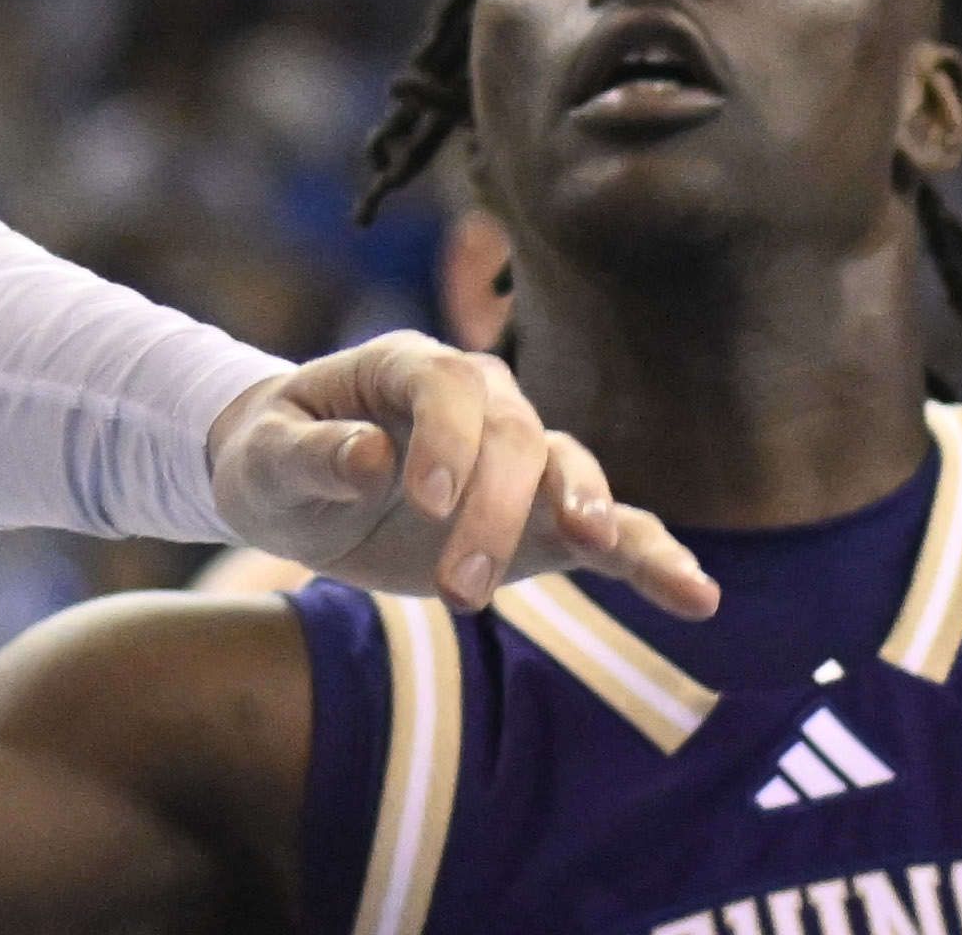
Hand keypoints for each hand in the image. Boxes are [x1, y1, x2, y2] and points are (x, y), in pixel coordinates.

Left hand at [209, 337, 716, 617]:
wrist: (294, 486)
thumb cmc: (272, 458)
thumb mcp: (264, 459)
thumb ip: (312, 454)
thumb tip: (370, 454)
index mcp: (407, 367)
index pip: (448, 387)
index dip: (444, 440)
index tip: (422, 501)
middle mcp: (477, 402)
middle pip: (513, 437)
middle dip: (493, 510)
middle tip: (452, 591)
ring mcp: (518, 461)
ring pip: (572, 470)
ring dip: (581, 514)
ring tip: (597, 546)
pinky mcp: (541, 523)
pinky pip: (610, 533)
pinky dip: (651, 558)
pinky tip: (697, 595)